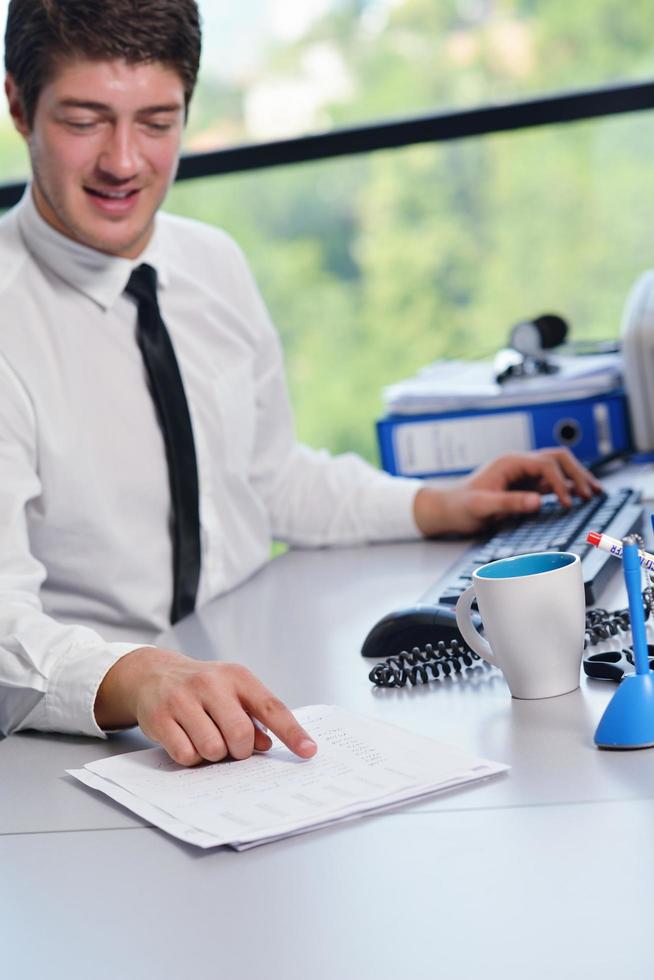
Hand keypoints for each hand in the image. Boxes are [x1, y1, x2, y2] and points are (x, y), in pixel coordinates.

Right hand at [94, 647, 317, 766]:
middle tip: (231, 746)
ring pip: (212, 749)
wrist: (154, 673)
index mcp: (237, 677)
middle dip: (239, 750)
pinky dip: (191, 758)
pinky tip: (186, 740)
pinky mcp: (160, 717)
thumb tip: (267, 745)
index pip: (272, 707)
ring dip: (212, 755)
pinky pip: (186, 755)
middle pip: (240, 735)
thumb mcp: (232, 692)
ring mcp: (183, 699)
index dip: (292, 732)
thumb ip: (254, 718)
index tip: (308, 751)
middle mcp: (211, 684)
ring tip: (205, 739)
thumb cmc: (202, 687)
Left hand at [413, 448, 601, 536]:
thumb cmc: (459, 506)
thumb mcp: (482, 506)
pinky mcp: (523, 486)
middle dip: (577, 473)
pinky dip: (566, 487)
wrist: (446, 509)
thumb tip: (539, 501)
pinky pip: (550, 482)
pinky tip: (577, 496)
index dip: (560, 482)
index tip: (568, 502)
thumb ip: (510, 503)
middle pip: (557, 459)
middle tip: (592, 492)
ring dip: (575, 477)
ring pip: (557, 468)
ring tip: (593, 491)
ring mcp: (522, 474)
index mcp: (510, 463)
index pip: (545, 464)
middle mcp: (518, 464)